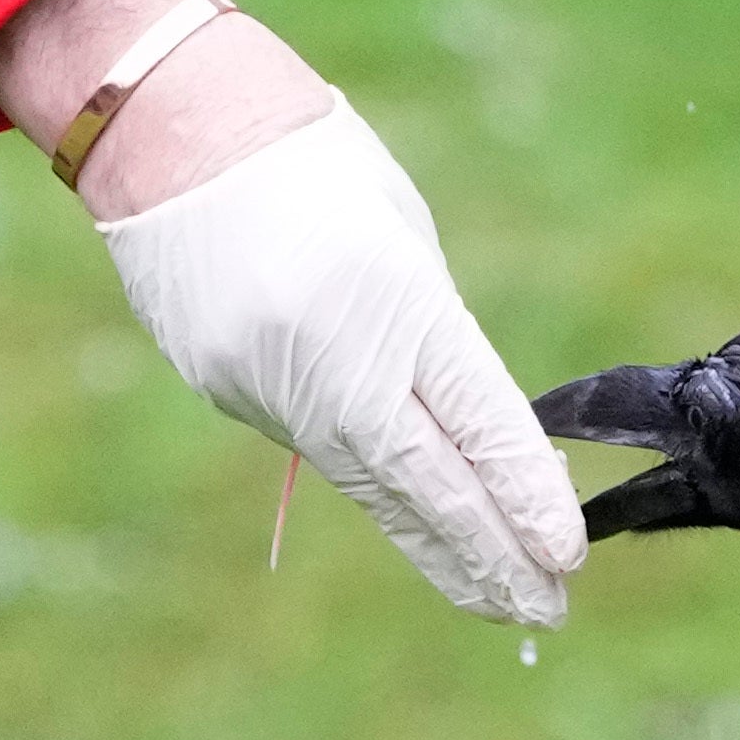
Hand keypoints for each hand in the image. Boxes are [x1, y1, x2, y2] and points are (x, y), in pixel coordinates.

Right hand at [94, 100, 588, 630]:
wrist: (171, 127)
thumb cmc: (311, 160)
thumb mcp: (402, 233)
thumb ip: (433, 334)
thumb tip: (462, 427)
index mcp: (393, 299)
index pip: (476, 422)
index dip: (525, 497)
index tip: (567, 556)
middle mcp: (331, 356)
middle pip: (426, 483)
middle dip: (491, 556)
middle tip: (546, 612)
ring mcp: (268, 383)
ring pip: (370, 485)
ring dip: (437, 547)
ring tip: (495, 598)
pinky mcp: (227, 391)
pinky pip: (315, 446)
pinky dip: (372, 485)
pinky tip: (413, 522)